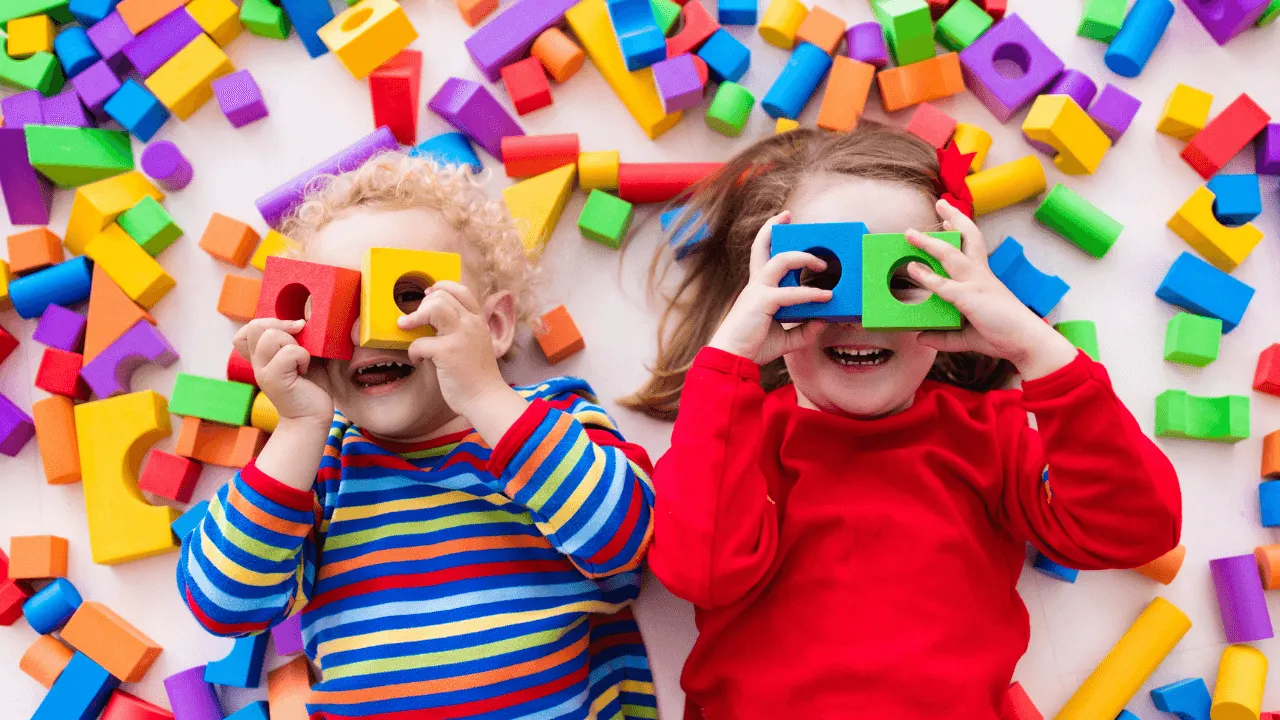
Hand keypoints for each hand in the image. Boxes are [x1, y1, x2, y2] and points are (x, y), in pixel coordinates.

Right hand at [232, 318, 333, 425]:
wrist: (312, 417)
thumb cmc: (312, 386)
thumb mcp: (304, 356)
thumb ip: (298, 339)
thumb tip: (304, 318)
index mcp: (262, 355)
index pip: (247, 329)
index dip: (268, 322)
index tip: (292, 331)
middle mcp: (258, 362)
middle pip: (256, 326)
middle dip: (282, 326)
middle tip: (300, 342)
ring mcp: (263, 371)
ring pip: (270, 336)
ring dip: (293, 343)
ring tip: (302, 360)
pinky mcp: (274, 380)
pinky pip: (289, 352)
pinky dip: (303, 357)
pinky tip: (305, 370)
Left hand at [401, 282, 518, 420]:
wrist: (486, 398)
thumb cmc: (478, 375)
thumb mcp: (476, 343)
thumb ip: (461, 329)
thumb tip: (434, 319)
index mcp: (478, 320)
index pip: (460, 290)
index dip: (440, 288)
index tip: (428, 295)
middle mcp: (471, 323)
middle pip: (442, 296)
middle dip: (422, 305)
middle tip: (415, 320)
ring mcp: (460, 336)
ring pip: (432, 308)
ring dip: (414, 317)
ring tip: (406, 327)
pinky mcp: (447, 352)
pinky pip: (419, 342)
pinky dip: (413, 352)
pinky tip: (418, 360)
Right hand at [707, 211, 831, 364]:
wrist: (731, 359)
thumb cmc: (752, 347)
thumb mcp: (786, 338)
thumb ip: (804, 330)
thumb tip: (824, 321)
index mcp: (758, 289)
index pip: (762, 256)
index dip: (768, 236)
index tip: (782, 222)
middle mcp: (756, 284)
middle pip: (761, 246)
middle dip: (774, 227)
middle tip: (789, 216)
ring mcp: (758, 291)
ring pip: (781, 260)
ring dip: (804, 258)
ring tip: (823, 265)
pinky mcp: (762, 302)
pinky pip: (790, 293)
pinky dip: (810, 294)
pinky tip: (825, 298)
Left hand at [905, 199, 1078, 379]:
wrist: (1027, 343)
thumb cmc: (1003, 336)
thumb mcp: (966, 337)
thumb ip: (943, 337)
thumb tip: (920, 337)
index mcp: (984, 278)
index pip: (973, 246)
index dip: (962, 230)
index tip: (950, 218)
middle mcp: (981, 275)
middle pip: (968, 238)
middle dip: (954, 218)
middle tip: (940, 203)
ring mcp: (976, 284)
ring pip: (951, 255)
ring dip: (929, 242)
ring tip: (910, 233)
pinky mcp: (971, 298)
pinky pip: (945, 285)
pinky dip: (927, 276)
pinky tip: (912, 268)